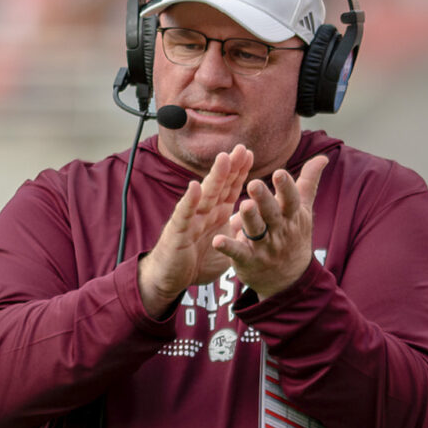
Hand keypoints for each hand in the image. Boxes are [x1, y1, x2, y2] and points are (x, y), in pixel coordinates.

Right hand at [138, 145, 252, 316]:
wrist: (171, 280)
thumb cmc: (196, 261)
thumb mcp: (226, 245)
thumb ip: (238, 230)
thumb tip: (256, 218)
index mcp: (216, 214)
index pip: (230, 188)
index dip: (239, 172)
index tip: (249, 153)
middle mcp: (204, 212)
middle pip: (219, 185)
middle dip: (231, 167)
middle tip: (242, 148)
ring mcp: (190, 219)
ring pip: (204, 195)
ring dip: (214, 177)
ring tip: (224, 159)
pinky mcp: (178, 231)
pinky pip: (184, 214)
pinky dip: (189, 201)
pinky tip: (194, 187)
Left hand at [212, 155, 328, 299]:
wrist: (290, 278)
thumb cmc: (294, 235)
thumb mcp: (304, 210)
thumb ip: (308, 182)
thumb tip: (323, 157)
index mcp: (291, 215)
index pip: (291, 199)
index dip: (286, 187)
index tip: (279, 172)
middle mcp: (279, 229)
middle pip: (272, 213)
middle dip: (264, 199)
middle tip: (254, 183)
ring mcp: (264, 246)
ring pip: (256, 231)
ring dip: (250, 219)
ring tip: (243, 205)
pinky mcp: (248, 260)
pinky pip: (238, 253)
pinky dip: (228, 248)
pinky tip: (217, 241)